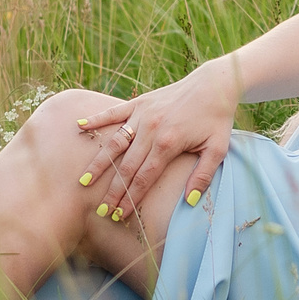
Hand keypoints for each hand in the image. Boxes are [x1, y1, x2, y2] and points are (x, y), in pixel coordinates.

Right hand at [76, 61, 239, 225]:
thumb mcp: (218, 148)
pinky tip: (80, 127)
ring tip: (84, 182)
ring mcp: (143, 114)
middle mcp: (151, 129)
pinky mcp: (139, 102)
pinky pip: (114, 113)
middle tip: (102, 209)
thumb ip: (203, 175)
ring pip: (115, 143)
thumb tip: (191, 201)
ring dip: (99, 163)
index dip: (131, 199)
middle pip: (127, 167)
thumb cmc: (218, 118)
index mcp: (169, 143)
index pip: (144, 178)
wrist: (215, 84)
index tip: (119, 215)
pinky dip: (96, 120)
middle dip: (113, 191)